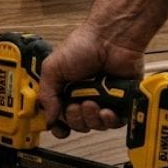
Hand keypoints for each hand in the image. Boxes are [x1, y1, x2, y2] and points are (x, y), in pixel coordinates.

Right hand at [37, 24, 144, 138]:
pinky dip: (110, 120)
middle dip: (75, 119)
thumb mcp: (52, 68)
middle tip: (76, 105)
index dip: (59, 126)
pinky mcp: (121, 101)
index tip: (59, 129)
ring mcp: (102, 100)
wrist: (111, 38)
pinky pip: (115, 122)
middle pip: (77, 124)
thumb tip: (49, 119)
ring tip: (92, 103)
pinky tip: (106, 110)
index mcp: (65, 90)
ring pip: (96, 125)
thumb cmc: (83, 45)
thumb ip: (46, 95)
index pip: (59, 116)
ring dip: (92, 118)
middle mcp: (83, 96)